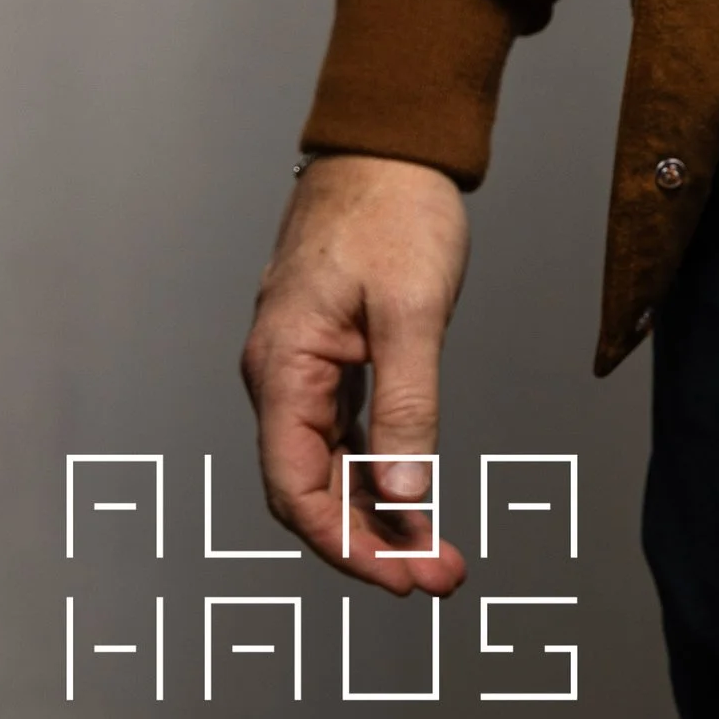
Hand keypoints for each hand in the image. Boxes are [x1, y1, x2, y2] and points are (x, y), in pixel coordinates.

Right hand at [241, 152, 471, 592]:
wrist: (390, 141)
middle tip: (437, 577)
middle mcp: (281, 374)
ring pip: (328, 466)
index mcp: (284, 366)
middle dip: (370, 543)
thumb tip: (403, 492)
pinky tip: (411, 496)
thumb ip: (407, 404)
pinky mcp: (329, 354)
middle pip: (310, 489)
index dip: (346, 543)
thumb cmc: (396, 209)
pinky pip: (341, 433)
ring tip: (437, 553)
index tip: (403, 577)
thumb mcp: (413, 307)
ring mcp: (302, 366)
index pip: (298, 488)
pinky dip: (376, 470)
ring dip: (377, 513)